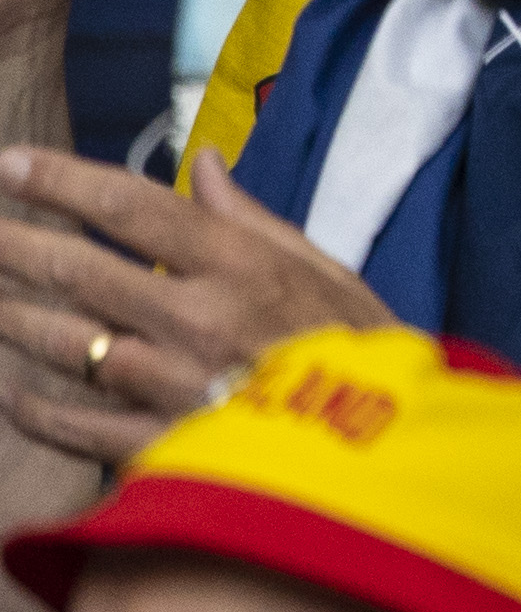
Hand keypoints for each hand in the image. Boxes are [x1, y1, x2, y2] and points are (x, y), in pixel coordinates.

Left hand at [0, 152, 390, 466]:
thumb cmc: (360, 347)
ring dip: (12, 318)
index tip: (8, 162)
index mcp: (242, 267)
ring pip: (68, 345)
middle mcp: (199, 320)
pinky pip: (78, 425)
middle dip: (13, 244)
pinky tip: (11, 390)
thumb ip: (248, 217)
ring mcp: (175, 387)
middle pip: (81, 272)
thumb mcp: (323, 266)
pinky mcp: (164, 447)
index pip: (133, 208)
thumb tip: (201, 162)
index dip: (61, 181)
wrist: (392, 448)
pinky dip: (36, 407)